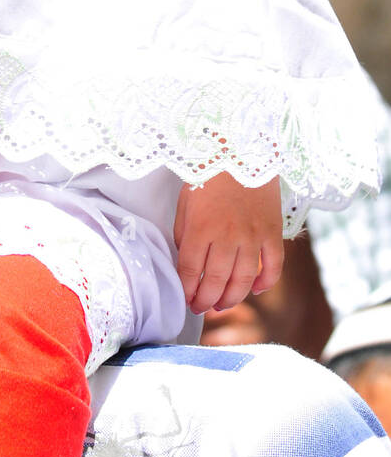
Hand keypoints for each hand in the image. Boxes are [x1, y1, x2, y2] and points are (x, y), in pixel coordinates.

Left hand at [173, 171, 283, 314]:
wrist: (241, 148)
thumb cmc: (208, 174)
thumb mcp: (185, 202)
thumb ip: (184, 233)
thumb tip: (186, 261)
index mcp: (200, 228)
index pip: (190, 271)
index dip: (187, 290)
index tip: (186, 299)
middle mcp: (226, 236)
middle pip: (216, 281)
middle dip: (206, 300)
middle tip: (201, 307)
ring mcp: (252, 235)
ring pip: (244, 280)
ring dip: (232, 298)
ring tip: (222, 304)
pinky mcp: (272, 231)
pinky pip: (273, 266)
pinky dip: (266, 283)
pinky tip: (255, 290)